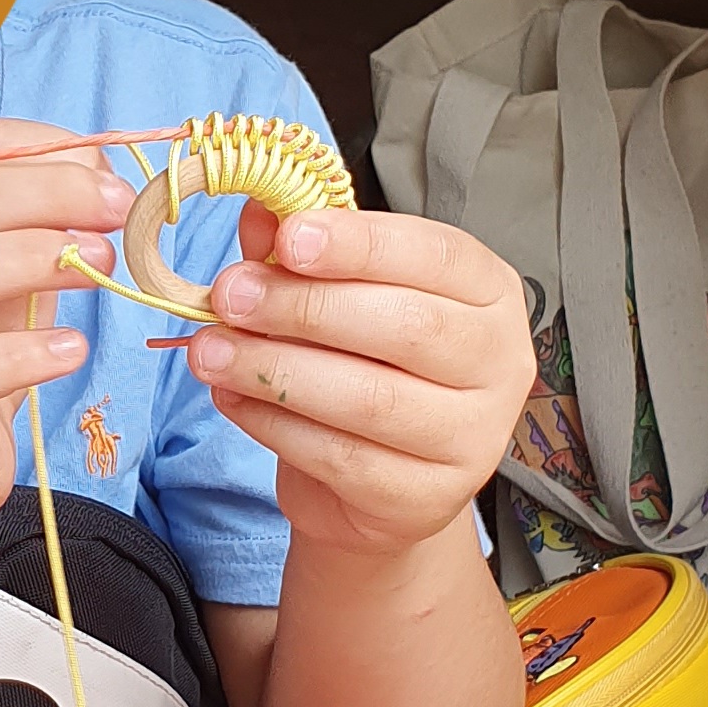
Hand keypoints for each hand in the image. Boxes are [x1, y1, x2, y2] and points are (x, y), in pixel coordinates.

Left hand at [187, 202, 534, 558]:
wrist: (379, 485)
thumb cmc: (368, 367)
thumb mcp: (341, 297)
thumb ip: (305, 251)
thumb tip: (261, 209)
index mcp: (489, 292)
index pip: (436, 255)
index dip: (360, 245)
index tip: (289, 239)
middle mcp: (498, 363)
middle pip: (406, 327)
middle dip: (305, 308)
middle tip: (228, 295)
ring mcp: (472, 438)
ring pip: (370, 398)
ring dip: (275, 369)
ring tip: (209, 350)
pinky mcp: (427, 498)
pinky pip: (341, 457)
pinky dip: (274, 424)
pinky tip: (232, 397)